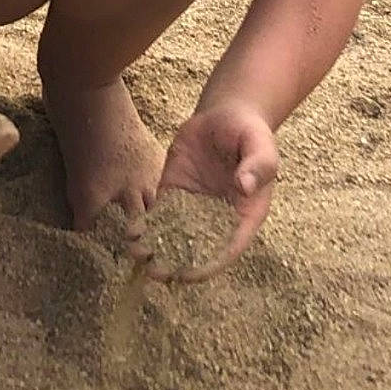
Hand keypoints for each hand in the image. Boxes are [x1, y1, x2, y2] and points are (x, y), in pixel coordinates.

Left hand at [143, 99, 277, 279]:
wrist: (228, 114)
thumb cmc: (251, 133)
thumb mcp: (261, 147)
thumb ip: (257, 167)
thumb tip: (245, 187)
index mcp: (244, 215)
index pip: (228, 247)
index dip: (209, 264)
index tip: (189, 275)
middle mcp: (218, 217)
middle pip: (197, 249)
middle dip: (176, 263)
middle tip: (154, 272)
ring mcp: (194, 207)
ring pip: (174, 235)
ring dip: (156, 248)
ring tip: (135, 253)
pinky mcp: (174, 192)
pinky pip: (159, 213)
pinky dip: (145, 225)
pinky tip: (130, 231)